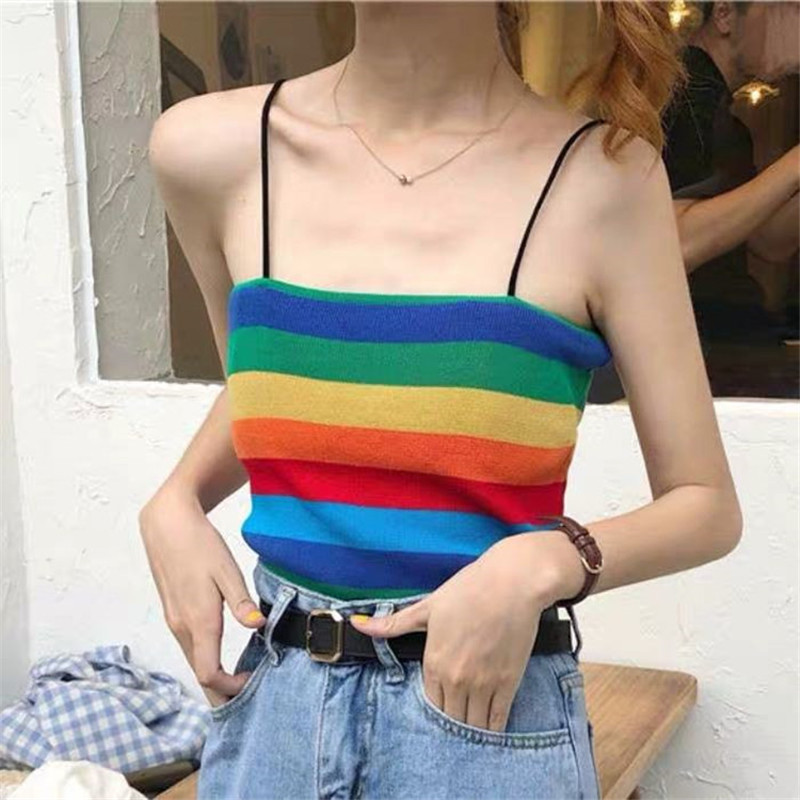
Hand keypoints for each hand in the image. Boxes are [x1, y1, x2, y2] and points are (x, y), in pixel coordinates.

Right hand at [139, 486, 266, 707]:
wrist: (167, 525)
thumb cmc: (199, 544)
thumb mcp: (226, 570)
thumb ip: (241, 601)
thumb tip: (258, 626)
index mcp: (198, 620)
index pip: (209, 673)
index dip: (230, 687)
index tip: (252, 682)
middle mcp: (182, 627)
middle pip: (199, 675)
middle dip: (222, 692)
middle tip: (249, 696)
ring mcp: (175, 621)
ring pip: (194, 661)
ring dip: (213, 677)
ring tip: (240, 679)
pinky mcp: (174, 613)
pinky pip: (190, 648)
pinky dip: (205, 660)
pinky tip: (222, 656)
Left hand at [349, 531, 583, 731]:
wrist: (511, 582)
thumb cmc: (469, 589)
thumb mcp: (428, 606)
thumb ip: (393, 623)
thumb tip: (357, 623)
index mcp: (434, 662)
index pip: (429, 703)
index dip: (435, 706)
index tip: (441, 705)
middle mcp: (456, 679)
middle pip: (450, 718)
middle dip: (452, 720)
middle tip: (456, 719)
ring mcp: (483, 684)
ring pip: (472, 725)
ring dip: (470, 730)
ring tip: (471, 726)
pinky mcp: (508, 683)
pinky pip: (497, 720)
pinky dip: (492, 730)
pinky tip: (490, 731)